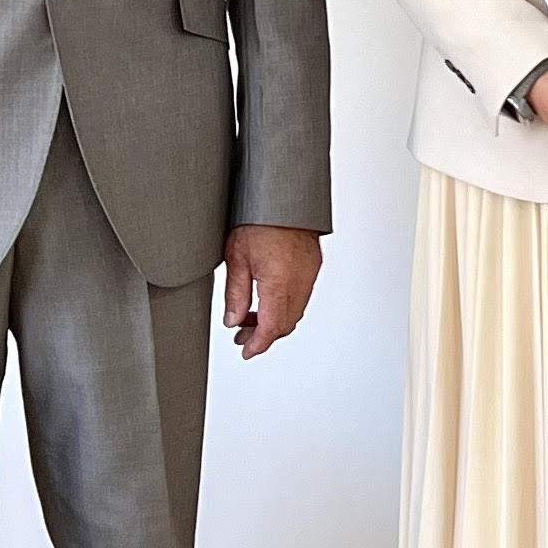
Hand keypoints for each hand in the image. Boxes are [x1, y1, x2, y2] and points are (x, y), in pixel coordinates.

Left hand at [224, 224, 321, 357]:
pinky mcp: (313, 265)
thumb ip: (235, 294)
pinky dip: (285, 305)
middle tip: (243, 338)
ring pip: (296, 311)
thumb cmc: (259, 219)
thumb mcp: (236, 257)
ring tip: (251, 318)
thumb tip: (233, 320)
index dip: (258, 344)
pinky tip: (268, 299)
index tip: (247, 351)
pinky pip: (302, 295)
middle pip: (286, 323)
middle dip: (265, 335)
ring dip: (275, 320)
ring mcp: (310, 273)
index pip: (271, 327)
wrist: (283, 196)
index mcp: (279, 283)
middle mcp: (300, 281)